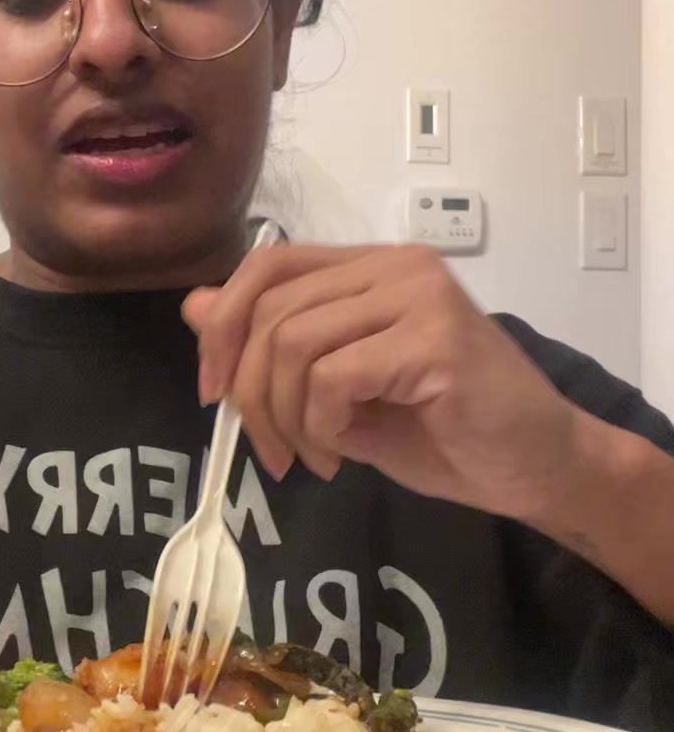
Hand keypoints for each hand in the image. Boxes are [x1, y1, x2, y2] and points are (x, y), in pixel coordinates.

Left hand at [184, 243, 580, 522]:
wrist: (537, 466)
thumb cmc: (447, 432)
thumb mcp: (339, 392)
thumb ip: (276, 348)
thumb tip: (195, 308)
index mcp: (372, 268)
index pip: (268, 265)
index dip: (224, 325)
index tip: (213, 391)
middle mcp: (395, 266)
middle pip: (271, 308)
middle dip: (250, 392)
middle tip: (272, 452)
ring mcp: (418, 295)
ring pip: (294, 343)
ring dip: (286, 417)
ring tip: (314, 458)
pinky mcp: (435, 339)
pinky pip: (334, 377)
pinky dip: (322, 426)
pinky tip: (345, 453)